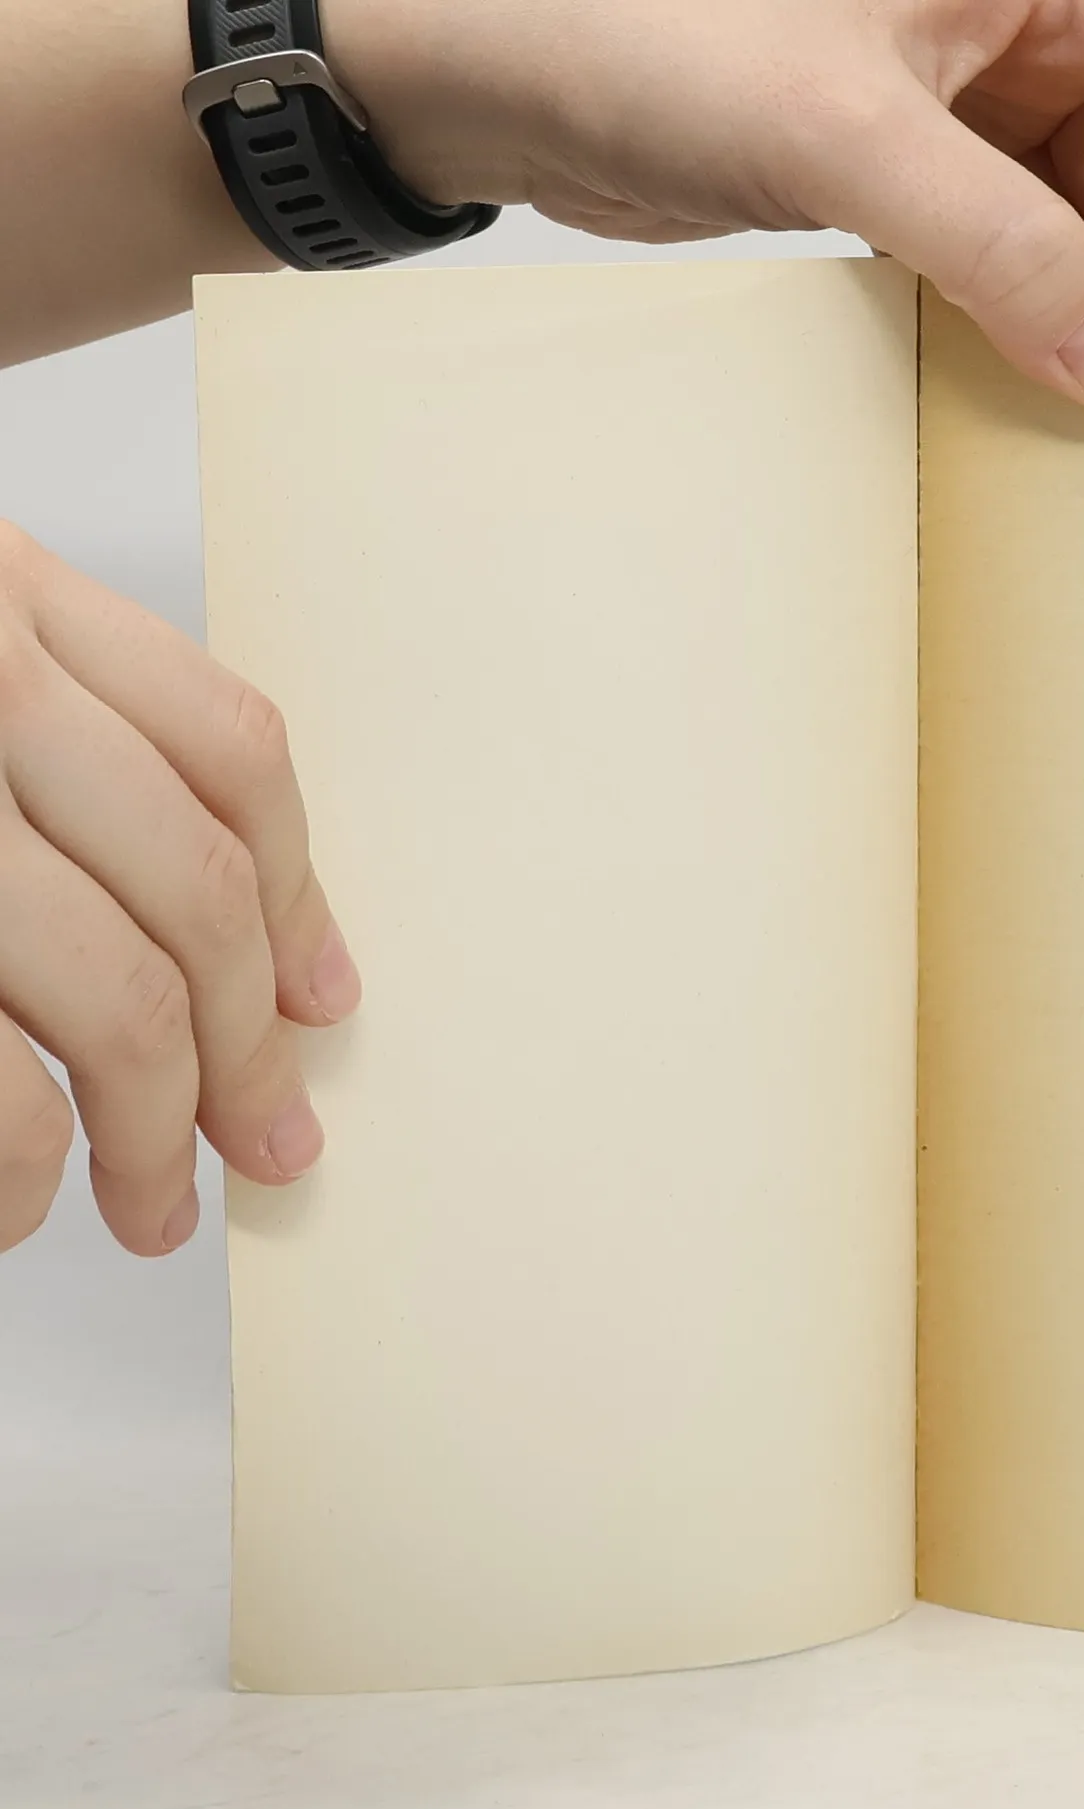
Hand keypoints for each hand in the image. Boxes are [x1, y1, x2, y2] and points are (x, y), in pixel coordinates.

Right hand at [0, 523, 358, 1256]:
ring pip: (118, 999)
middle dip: (246, 1053)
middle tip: (269, 1150)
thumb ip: (53, 712)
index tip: (325, 1006)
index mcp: (8, 596)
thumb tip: (227, 919)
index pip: (230, 751)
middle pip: (196, 894)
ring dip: (152, 1138)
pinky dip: (21, 1163)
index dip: (298, 896)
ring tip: (149, 1209)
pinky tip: (22, 1200)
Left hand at [329, 0, 1083, 406]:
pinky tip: (980, 368)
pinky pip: (1004, 252)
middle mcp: (1024, 27)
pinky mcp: (907, 171)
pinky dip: (1005, 314)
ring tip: (1036, 389)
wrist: (506, 70)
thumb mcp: (847, 131)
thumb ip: (999, 241)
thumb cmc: (646, 27)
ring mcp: (969, 104)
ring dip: (1071, 309)